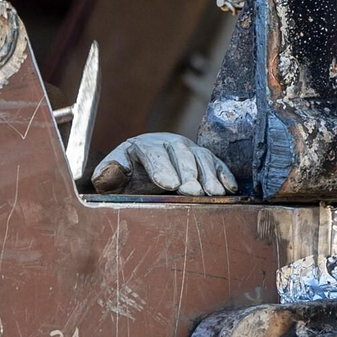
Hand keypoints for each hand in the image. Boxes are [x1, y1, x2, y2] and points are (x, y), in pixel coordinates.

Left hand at [90, 133, 237, 195]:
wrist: (139, 174)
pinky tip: (228, 188)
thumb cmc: (125, 180)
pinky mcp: (202, 158)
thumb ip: (108, 175)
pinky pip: (216, 163)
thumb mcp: (112, 180)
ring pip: (200, 156)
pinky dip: (223, 174)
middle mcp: (166, 143)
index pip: (152, 152)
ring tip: (213, 194)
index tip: (170, 185)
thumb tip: (112, 169)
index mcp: (141, 146)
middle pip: (179, 152)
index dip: (161, 168)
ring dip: (208, 175)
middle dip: (187, 173)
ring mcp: (186, 149)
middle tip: (192, 192)